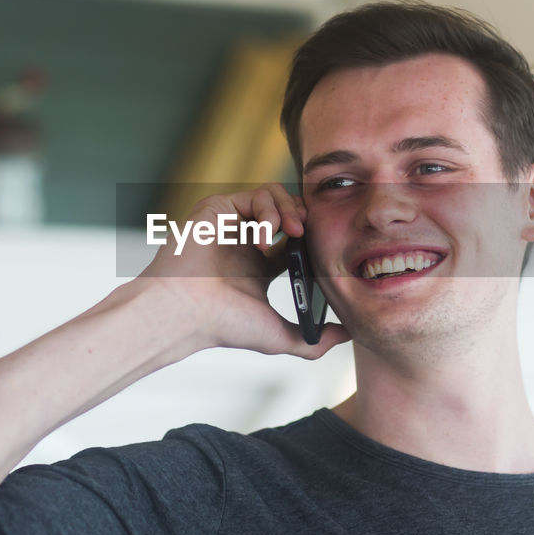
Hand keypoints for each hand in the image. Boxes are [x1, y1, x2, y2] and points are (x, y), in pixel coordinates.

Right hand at [136, 183, 350, 359]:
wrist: (186, 311)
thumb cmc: (223, 325)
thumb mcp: (279, 335)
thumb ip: (315, 340)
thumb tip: (347, 336)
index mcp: (259, 266)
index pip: (296, 241)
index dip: (314, 240)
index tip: (326, 250)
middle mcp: (245, 242)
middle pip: (288, 212)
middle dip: (307, 218)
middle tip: (313, 234)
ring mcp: (231, 224)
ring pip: (274, 197)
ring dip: (290, 211)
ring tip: (295, 231)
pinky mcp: (218, 208)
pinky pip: (255, 194)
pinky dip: (269, 210)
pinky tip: (268, 235)